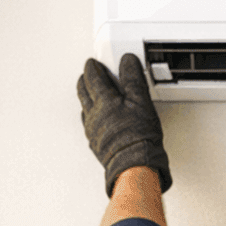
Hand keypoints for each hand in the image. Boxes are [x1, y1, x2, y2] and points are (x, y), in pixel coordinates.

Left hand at [76, 54, 171, 196]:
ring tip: (88, 92)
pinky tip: (94, 117)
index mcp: (104, 100)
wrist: (134, 164)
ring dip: (85, 96)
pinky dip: (89, 115)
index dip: (93, 67)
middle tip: (87, 73)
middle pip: (84, 90)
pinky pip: (87, 123)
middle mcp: (94, 113)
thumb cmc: (138, 135)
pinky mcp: (96, 143)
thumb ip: (133, 79)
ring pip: (84, 107)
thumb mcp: (141, 101)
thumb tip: (127, 61)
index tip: (93, 62)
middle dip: (85, 79)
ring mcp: (93, 129)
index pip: (94, 77)